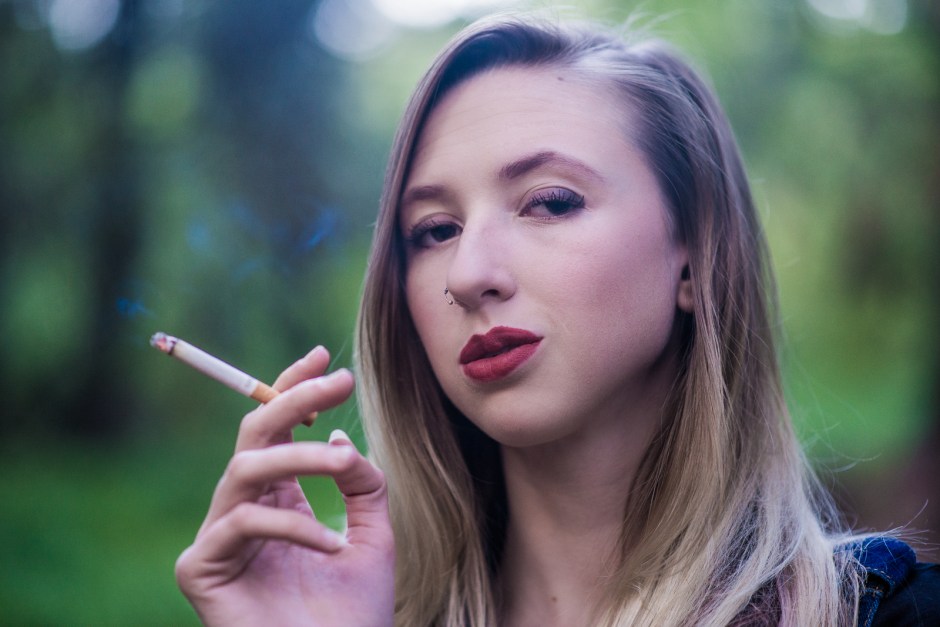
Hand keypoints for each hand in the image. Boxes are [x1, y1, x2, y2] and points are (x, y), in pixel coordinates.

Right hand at [175, 346, 394, 626]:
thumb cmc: (353, 614)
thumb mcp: (373, 534)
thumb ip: (362, 484)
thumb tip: (339, 440)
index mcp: (278, 500)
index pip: (276, 431)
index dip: (293, 389)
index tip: (324, 357)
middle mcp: (245, 511)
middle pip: (253, 435)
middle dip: (292, 399)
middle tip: (338, 380)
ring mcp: (219, 539)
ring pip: (246, 469)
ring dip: (300, 458)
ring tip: (344, 467)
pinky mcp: (200, 571)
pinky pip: (241, 524)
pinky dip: (292, 528)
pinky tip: (332, 548)